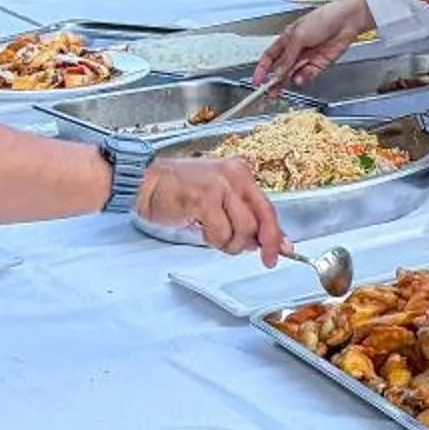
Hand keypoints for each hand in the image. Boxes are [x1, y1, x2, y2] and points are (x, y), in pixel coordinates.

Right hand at [136, 156, 288, 260]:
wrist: (145, 182)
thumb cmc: (178, 191)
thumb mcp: (216, 199)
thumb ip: (240, 215)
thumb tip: (262, 241)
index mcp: (241, 174)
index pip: (268, 207)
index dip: (276, 233)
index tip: (283, 250)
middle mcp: (235, 176)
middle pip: (261, 219)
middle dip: (261, 244)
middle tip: (253, 255)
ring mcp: (220, 186)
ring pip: (242, 229)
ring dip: (230, 243)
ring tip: (214, 237)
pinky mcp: (204, 197)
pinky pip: (220, 232)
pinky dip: (212, 240)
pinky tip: (201, 229)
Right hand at [255, 0, 368, 87]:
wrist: (347, 21)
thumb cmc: (323, 19)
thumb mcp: (298, 37)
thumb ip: (287, 57)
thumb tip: (278, 72)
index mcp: (287, 39)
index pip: (269, 57)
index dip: (261, 70)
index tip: (256, 82)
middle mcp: (296, 49)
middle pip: (281, 69)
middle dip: (275, 81)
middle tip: (271, 92)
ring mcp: (308, 57)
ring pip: (294, 74)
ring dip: (289, 80)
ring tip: (286, 85)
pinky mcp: (319, 63)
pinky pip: (308, 75)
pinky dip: (304, 78)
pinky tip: (301, 79)